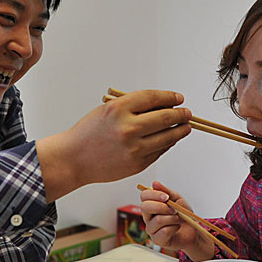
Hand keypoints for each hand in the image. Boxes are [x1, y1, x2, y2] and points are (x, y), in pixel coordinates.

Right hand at [37, 90, 191, 200]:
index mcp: (118, 109)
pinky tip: (170, 139)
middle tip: (187, 113)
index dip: (169, 97)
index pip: (153, 98)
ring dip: (180, 130)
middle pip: (166, 117)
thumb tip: (164, 104)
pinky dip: (167, 144)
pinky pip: (160, 151)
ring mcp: (134, 148)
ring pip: (168, 136)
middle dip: (181, 114)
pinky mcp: (137, 164)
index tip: (178, 98)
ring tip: (185, 127)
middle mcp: (128, 128)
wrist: (74, 159)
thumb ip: (133, 106)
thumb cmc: (89, 133)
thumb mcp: (107, 110)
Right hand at [139, 181, 213, 260]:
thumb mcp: (178, 200)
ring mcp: (151, 229)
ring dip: (172, 218)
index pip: (144, 196)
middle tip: (174, 210)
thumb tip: (154, 183)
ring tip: (178, 220)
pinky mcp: (157, 240)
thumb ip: (166, 191)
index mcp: (152, 205)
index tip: (167, 197)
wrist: (193, 231)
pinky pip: (164, 231)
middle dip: (162, 207)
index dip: (154, 195)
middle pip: (145, 207)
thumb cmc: (184, 215)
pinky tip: (176, 228)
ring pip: (157, 220)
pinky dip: (174, 228)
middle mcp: (148, 216)